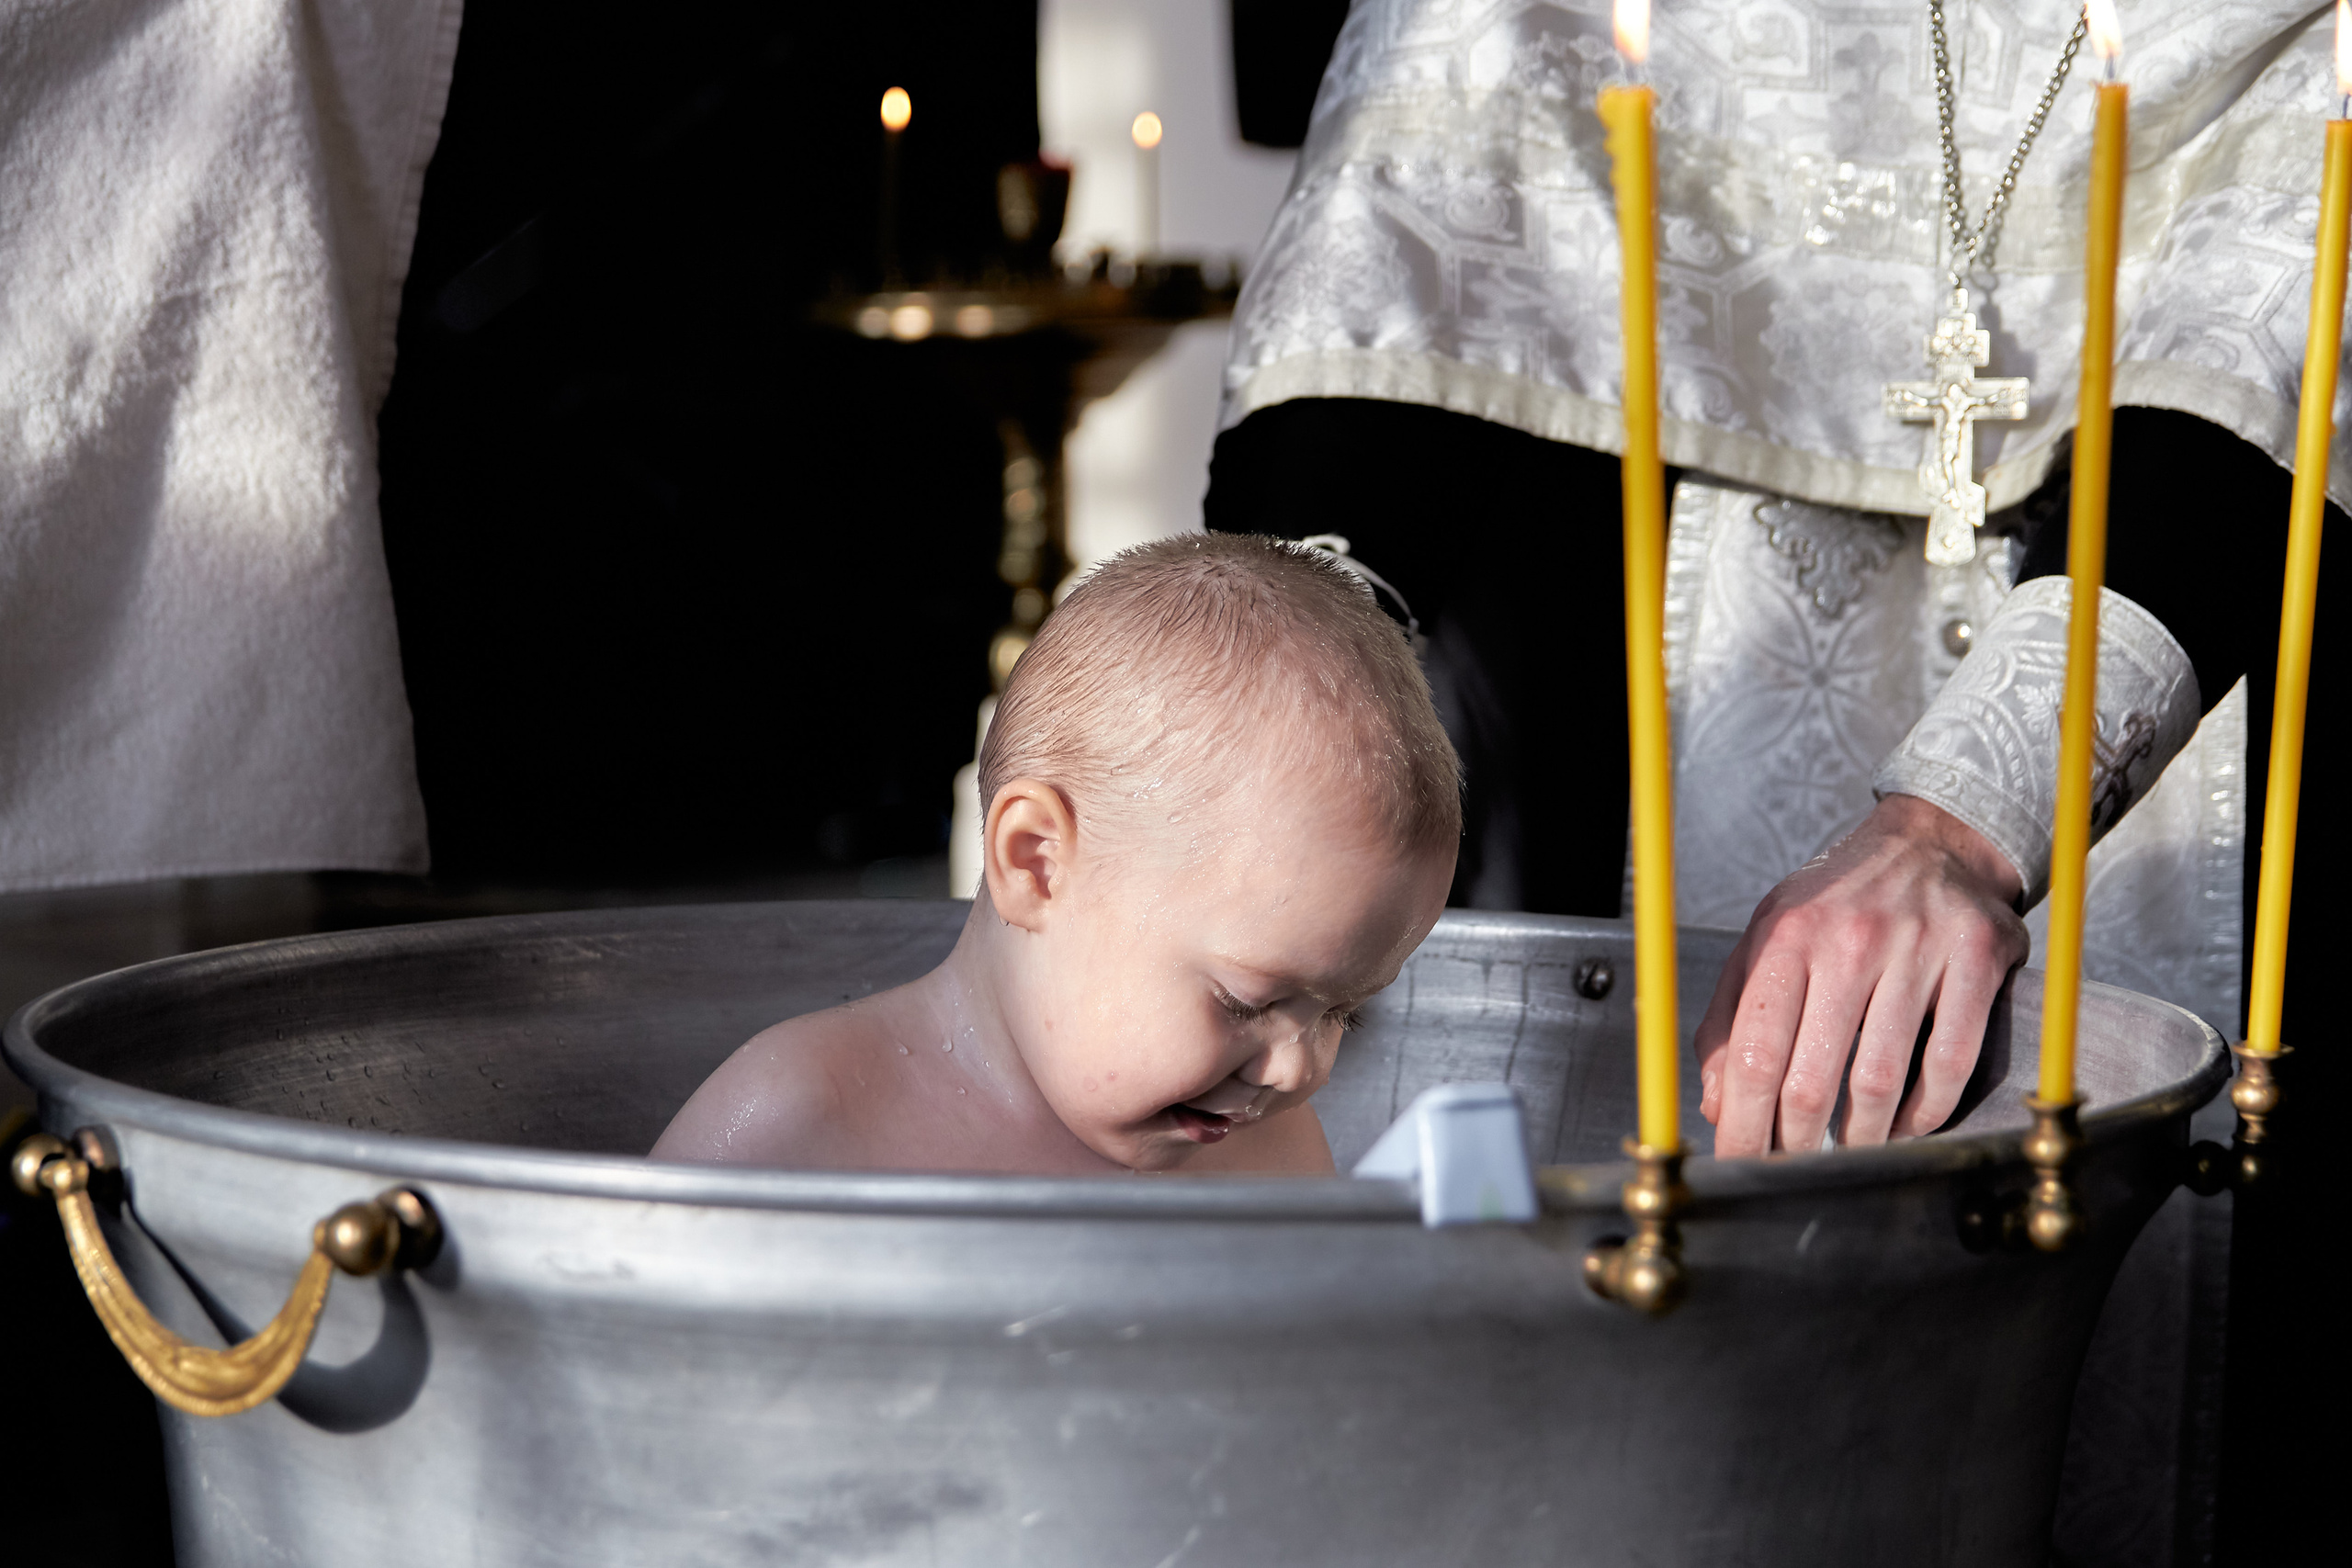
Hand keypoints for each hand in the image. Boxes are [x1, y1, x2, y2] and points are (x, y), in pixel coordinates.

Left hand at [1695, 794, 2028, 1155]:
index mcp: (1786, 938)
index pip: (1754, 1054)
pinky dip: (1926, 1111)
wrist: (1930, 841)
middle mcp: (1849, 940)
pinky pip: (1948, 1062)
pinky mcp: (1975, 959)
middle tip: (1792, 1171)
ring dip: (1862, 1136)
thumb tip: (1716, 1105)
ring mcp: (1917, 949)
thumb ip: (1732, 1020)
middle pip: (1812, 1079)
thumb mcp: (1767, 940)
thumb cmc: (1839, 901)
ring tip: (1849, 1151)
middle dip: (1796, 1144)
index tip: (1739, 1164)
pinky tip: (1907, 1125)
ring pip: (1879, 1080)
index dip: (1744, 1124)